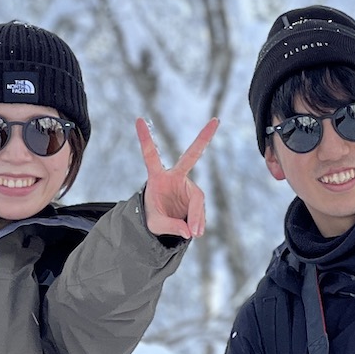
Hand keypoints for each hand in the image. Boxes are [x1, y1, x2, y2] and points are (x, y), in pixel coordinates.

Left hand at [138, 116, 216, 238]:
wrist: (163, 223)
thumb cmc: (153, 218)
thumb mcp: (155, 225)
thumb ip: (170, 226)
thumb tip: (189, 230)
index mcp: (157, 177)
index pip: (151, 155)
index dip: (145, 139)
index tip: (138, 119)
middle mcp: (175, 177)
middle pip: (192, 156)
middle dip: (203, 138)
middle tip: (216, 121)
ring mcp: (188, 186)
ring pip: (197, 201)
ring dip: (197, 217)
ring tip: (194, 233)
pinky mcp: (196, 197)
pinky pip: (200, 211)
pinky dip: (199, 223)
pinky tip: (196, 232)